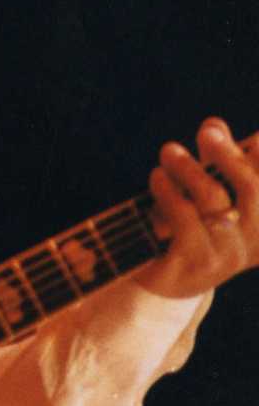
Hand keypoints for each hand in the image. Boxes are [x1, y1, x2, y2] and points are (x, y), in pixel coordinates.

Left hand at [138, 118, 258, 298]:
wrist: (161, 281)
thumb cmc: (188, 228)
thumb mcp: (205, 192)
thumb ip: (214, 160)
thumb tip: (214, 123)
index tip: (258, 136)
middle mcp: (255, 241)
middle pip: (253, 188)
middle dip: (229, 154)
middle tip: (207, 131)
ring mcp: (227, 255)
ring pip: (213, 199)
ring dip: (190, 169)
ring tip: (169, 151)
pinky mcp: (197, 263)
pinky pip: (185, 218)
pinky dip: (169, 191)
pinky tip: (157, 176)